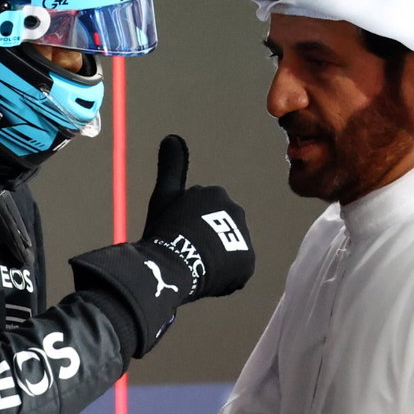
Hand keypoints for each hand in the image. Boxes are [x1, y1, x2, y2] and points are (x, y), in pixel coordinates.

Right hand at [137, 135, 253, 299]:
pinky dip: (223, 276)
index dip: (187, 227)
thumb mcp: (165, 194)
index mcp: (217, 194)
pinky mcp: (248, 262)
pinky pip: (234, 270)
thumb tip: (172, 137)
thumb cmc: (168, 227)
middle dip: (205, 240)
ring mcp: (244, 237)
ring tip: (194, 265)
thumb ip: (171, 166)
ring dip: (214, 258)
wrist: (177, 261)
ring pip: (226, 250)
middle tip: (185, 250)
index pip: (202, 214)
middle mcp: (236, 211)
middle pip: (218, 230)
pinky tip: (206, 276)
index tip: (177, 234)